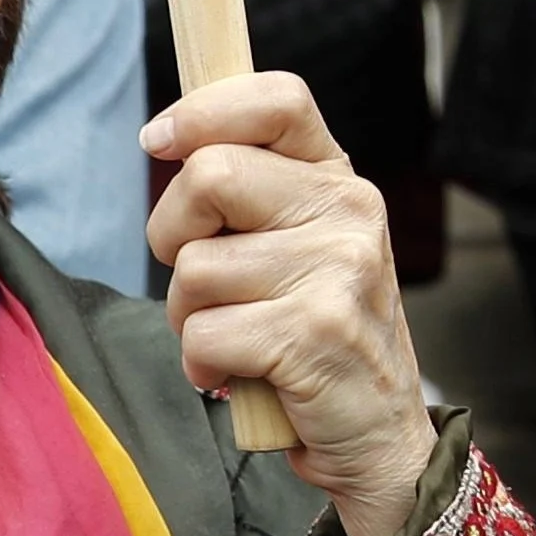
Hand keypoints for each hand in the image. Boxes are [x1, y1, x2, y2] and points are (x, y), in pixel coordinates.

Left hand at [148, 74, 436, 535]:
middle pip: (209, 175)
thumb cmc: (315, 335)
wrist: (378, 435)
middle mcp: (350, 212)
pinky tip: (241, 375)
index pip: (278, 100)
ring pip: (194, 268)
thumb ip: (253, 193)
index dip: (202, 111)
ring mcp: (339, 270)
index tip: (158, 140)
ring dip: (189, 317)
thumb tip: (170, 140)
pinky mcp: (315, 333)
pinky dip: (203, 366)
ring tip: (238, 339)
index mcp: (341, 180)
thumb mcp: (302, 246)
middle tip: (204, 281)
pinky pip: (202, 334)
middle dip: (173, 235)